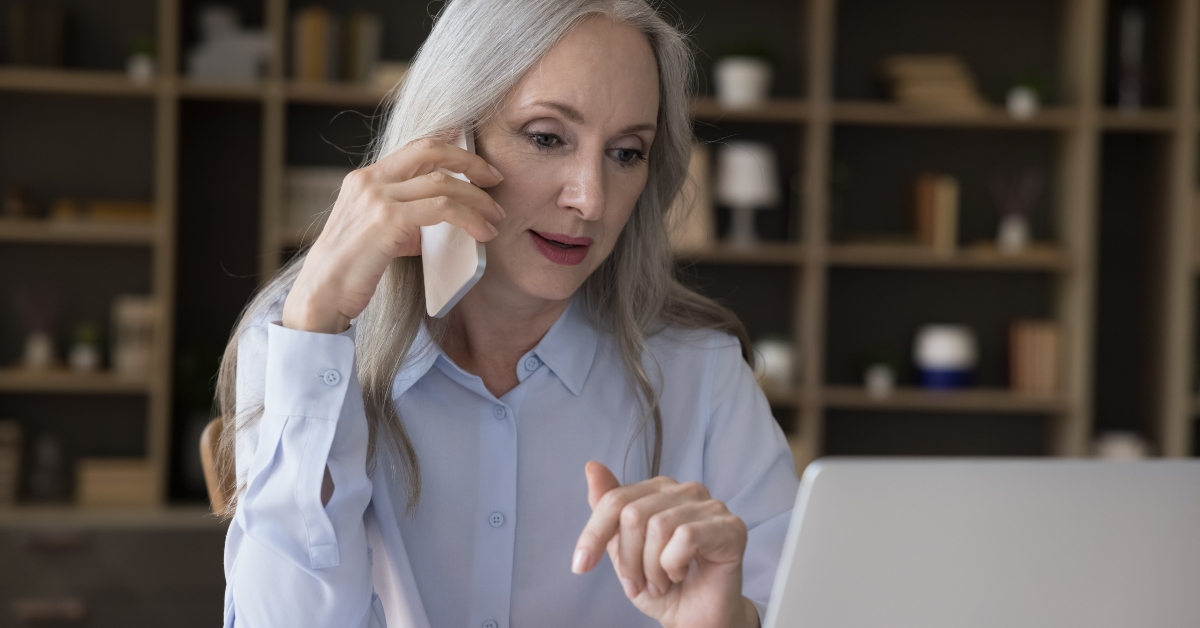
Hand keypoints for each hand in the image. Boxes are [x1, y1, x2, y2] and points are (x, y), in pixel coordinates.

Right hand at [282, 136, 506, 332]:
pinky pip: (442, 208)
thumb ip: (407, 218)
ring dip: (477, 199)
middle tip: (495, 180)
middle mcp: (369, 180)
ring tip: (494, 218)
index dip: (451, 148)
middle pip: (431, 150)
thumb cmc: (351, 271)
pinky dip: (469, 218)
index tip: (477, 161)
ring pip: (443, 182)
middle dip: (471, 162)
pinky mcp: (388, 219)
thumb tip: (443, 216)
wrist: (321, 296)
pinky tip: (481, 232)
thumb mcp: (379, 234)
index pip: (415, 148)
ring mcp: (377, 197)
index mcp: (365, 179)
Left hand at [572, 462, 758, 627]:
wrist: (695, 618)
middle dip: (628, 560)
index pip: (616, 499)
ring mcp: (712, 506)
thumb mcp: (622, 550)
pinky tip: (682, 573)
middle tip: (639, 583)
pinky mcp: (731, 527)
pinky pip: (686, 537)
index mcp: (659, 490)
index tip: (580, 565)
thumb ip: (608, 509)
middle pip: (634, 514)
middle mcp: (686, 491)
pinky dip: (675, 565)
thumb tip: (592, 467)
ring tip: (662, 582)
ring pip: (659, 526)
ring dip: (652, 568)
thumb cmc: (663, 584)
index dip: (593, 534)